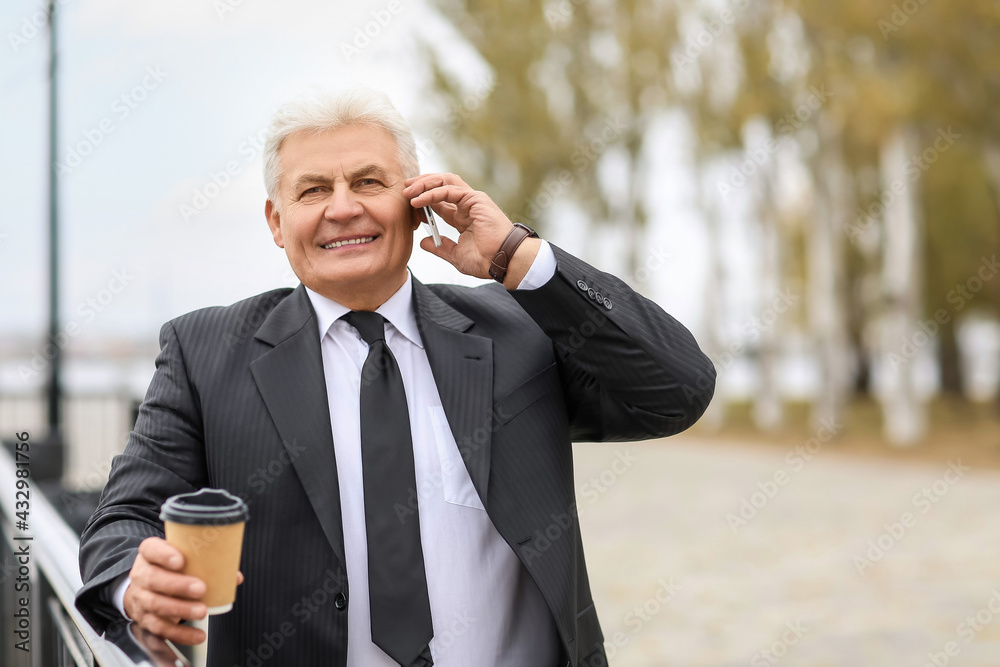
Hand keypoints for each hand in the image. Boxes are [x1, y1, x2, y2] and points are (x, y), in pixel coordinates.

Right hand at [123, 537, 243, 644]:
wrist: (145, 587)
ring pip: (156, 605)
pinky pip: (161, 628)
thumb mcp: (183, 558)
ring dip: (181, 610)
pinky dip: (180, 633)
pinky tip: (197, 635)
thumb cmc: (170, 569)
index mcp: (150, 554)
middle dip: (178, 585)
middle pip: (153, 579)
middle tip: (200, 589)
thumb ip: (207, 562)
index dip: (164, 555)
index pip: (151, 549)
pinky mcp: (145, 619)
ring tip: (202, 611)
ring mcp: (141, 598)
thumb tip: (234, 576)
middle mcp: (141, 575)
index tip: (181, 561)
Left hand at [404, 173, 539, 285]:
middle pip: (441, 185)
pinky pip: (449, 189)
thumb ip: (440, 247)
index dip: (422, 200)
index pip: (439, 201)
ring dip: (424, 183)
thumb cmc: (485, 260)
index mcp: (463, 217)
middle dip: (421, 185)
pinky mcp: (475, 199)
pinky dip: (432, 192)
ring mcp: (472, 200)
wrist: (502, 261)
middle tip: (404, 190)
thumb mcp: (456, 255)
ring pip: (444, 181)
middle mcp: (467, 205)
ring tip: (408, 191)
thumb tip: (422, 242)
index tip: (406, 204)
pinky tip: (419, 200)